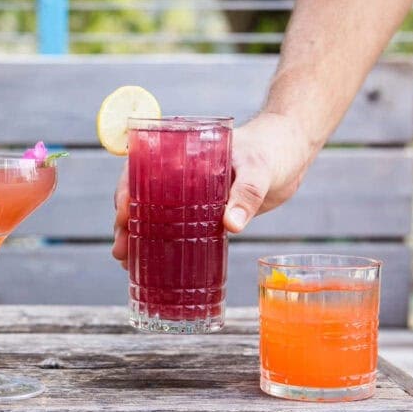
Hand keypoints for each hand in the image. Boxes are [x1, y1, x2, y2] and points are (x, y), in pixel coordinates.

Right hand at [112, 111, 314, 266]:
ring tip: (125, 261)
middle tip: (120, 250)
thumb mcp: (259, 170)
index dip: (126, 191)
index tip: (122, 215)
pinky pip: (176, 227)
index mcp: (183, 153)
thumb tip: (230, 225)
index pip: (141, 168)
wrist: (293, 152)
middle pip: (141, 197)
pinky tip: (150, 261)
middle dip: (125, 224)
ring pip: (154, 214)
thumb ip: (246, 195)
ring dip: (137, 236)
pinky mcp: (204, 212)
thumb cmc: (273, 150)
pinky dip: (162, 243)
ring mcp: (190, 194)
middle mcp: (179, 173)